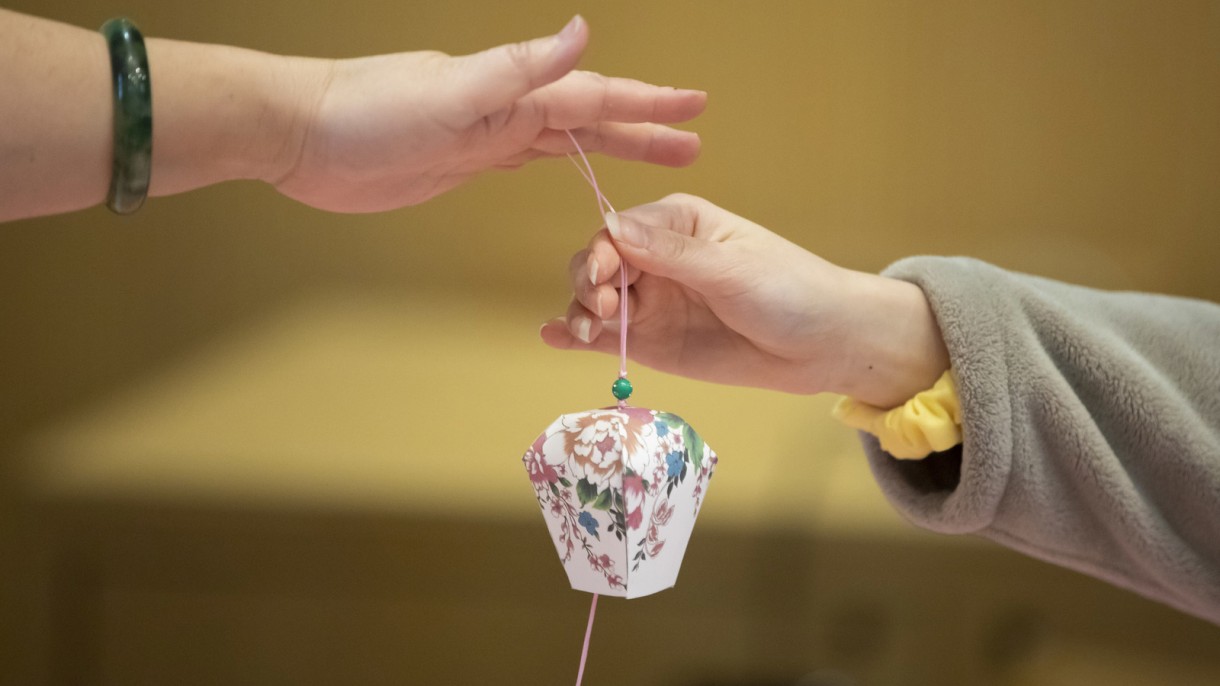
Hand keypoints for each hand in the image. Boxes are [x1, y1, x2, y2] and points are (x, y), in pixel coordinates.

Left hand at [271, 16, 705, 211]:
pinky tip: (571, 163)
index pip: (594, 97)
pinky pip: (528, 158)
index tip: (695, 107)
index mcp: (512, 93)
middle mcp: (506, 109)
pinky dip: (560, 160)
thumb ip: (518, 68)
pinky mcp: (462, 161)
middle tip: (693, 142)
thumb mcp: (449, 91)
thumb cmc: (366, 111)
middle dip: (643, 128)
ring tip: (654, 156)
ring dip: (610, 146)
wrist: (301, 135)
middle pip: (591, 119)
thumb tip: (581, 31)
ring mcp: (486, 134)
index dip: (646, 103)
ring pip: (566, 140)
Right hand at [539, 194, 949, 407]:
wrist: (824, 345)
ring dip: (581, 312)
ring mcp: (650, 302)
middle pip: (598, 263)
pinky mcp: (652, 342)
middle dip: (589, 284)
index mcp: (676, 222)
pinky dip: (577, 335)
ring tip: (587, 332)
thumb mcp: (732, 268)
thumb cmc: (789, 290)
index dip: (602, 253)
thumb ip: (672, 254)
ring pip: (595, 300)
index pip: (619, 230)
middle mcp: (654, 258)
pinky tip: (555, 337)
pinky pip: (606, 337)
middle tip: (603, 309)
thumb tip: (613, 228)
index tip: (604, 280)